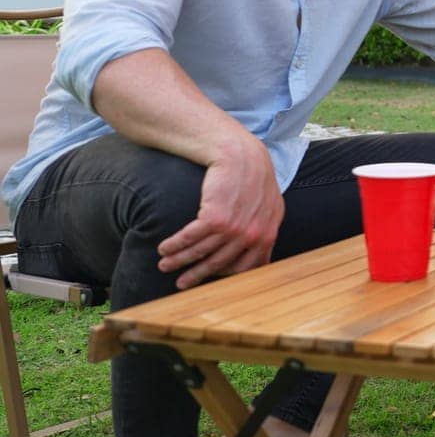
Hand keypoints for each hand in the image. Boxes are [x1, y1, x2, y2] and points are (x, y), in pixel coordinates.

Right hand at [156, 137, 283, 288]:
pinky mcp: (216, 218)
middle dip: (197, 274)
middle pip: (221, 264)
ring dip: (179, 261)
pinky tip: (164, 249)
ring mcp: (236, 228)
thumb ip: (265, 230)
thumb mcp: (269, 205)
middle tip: (181, 283)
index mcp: (269, 232)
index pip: (249, 266)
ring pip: (202, 252)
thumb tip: (263, 258)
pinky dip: (174, 245)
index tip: (211, 279)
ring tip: (165, 265)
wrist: (239, 153)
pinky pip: (190, 238)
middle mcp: (254, 234)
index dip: (227, 274)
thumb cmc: (252, 177)